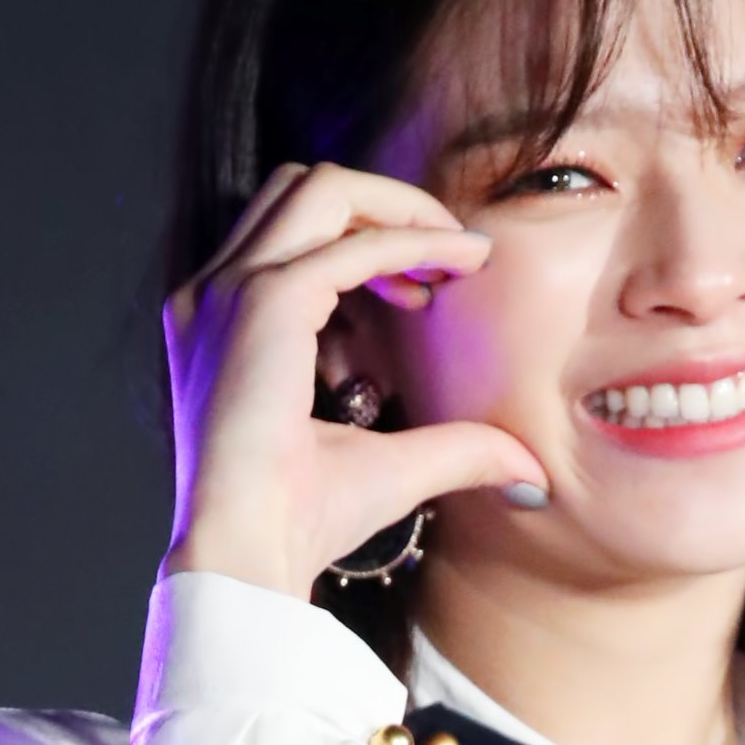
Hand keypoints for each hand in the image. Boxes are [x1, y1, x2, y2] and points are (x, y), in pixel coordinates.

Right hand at [164, 160, 544, 599]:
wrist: (248, 554)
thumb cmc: (299, 522)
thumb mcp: (392, 468)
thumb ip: (456, 449)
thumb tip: (530, 472)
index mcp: (221, 321)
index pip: (294, 235)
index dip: (370, 239)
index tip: (431, 286)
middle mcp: (214, 293)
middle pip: (303, 190)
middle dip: (386, 209)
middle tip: (453, 258)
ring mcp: (230, 291)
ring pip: (321, 189)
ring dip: (400, 209)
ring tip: (460, 255)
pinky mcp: (265, 302)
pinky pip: (352, 243)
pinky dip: (414, 241)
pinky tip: (464, 264)